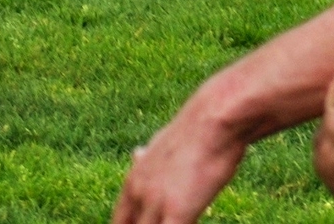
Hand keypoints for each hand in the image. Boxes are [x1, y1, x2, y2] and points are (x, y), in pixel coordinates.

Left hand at [113, 111, 248, 223]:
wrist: (213, 120)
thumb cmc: (194, 130)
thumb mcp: (159, 142)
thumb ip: (146, 158)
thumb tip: (136, 154)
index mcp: (132, 181)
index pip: (120, 221)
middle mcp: (139, 194)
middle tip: (165, 221)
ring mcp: (156, 204)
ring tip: (180, 220)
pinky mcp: (178, 212)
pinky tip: (193, 221)